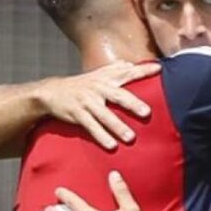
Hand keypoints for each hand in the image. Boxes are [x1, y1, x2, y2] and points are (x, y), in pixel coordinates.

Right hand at [36, 61, 159, 149]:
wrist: (51, 92)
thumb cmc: (81, 85)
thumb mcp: (97, 74)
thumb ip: (114, 70)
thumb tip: (132, 64)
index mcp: (105, 79)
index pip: (127, 73)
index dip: (142, 70)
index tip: (159, 70)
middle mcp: (97, 88)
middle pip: (118, 96)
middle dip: (132, 104)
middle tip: (147, 113)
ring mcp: (87, 102)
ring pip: (104, 115)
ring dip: (118, 126)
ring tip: (130, 137)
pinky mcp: (77, 114)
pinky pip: (91, 127)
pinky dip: (101, 136)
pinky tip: (111, 146)